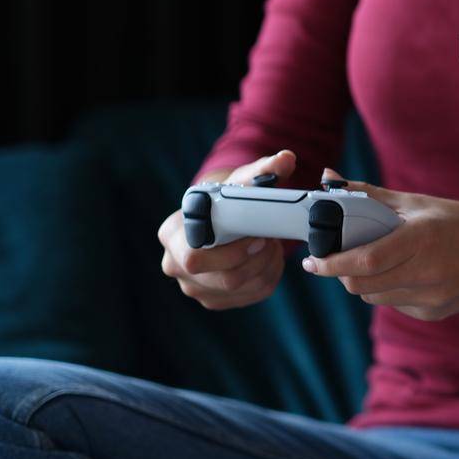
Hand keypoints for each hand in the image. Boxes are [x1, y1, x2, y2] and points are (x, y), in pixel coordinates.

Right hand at [158, 149, 295, 310]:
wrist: (220, 216)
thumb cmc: (227, 197)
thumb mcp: (241, 180)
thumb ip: (263, 169)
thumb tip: (286, 159)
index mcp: (172, 234)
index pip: (195, 258)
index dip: (233, 252)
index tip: (257, 235)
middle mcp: (174, 265)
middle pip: (225, 279)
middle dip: (257, 259)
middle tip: (270, 239)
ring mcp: (193, 287)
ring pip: (241, 288)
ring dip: (266, 266)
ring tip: (270, 244)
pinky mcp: (214, 299)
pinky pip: (250, 295)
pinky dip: (268, 277)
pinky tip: (268, 258)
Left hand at [300, 170, 458, 320]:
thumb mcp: (420, 203)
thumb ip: (370, 195)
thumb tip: (329, 178)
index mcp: (422, 239)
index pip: (364, 260)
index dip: (331, 263)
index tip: (311, 260)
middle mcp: (427, 273)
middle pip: (361, 285)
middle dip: (340, 273)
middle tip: (334, 258)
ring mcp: (431, 298)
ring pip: (374, 297)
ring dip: (363, 281)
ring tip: (375, 260)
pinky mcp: (433, 313)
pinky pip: (395, 303)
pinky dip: (388, 289)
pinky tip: (405, 273)